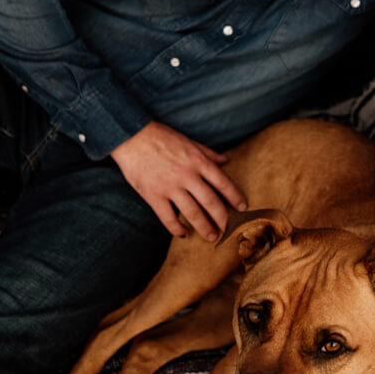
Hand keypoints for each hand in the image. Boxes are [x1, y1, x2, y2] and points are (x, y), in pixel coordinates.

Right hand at [110, 122, 246, 240]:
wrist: (132, 137)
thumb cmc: (162, 137)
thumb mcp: (189, 142)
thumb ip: (208, 153)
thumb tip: (226, 160)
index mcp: (198, 161)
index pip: (223, 183)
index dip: (235, 197)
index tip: (242, 208)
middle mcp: (187, 176)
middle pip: (211, 202)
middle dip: (223, 219)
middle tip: (230, 229)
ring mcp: (170, 187)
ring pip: (193, 213)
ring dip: (204, 228)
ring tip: (212, 236)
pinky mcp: (154, 196)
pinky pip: (168, 218)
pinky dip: (177, 228)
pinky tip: (183, 233)